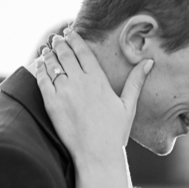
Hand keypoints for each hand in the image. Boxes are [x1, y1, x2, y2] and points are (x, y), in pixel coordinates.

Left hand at [35, 29, 152, 167]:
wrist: (97, 155)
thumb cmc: (114, 133)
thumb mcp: (128, 106)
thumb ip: (135, 81)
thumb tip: (148, 62)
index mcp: (99, 80)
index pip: (83, 51)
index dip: (75, 39)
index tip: (70, 32)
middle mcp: (80, 82)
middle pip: (66, 53)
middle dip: (60, 42)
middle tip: (57, 37)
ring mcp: (64, 92)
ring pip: (52, 63)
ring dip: (49, 53)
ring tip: (47, 48)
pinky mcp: (52, 103)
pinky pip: (42, 79)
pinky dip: (40, 68)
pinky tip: (40, 64)